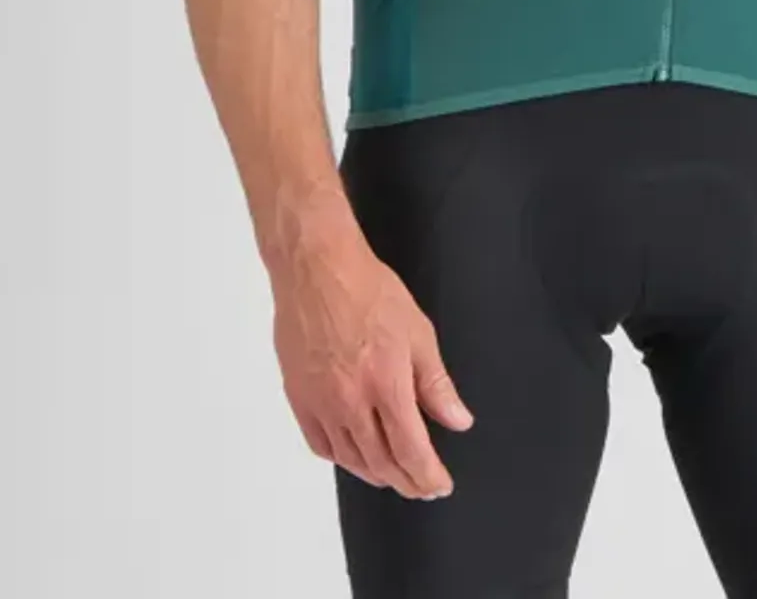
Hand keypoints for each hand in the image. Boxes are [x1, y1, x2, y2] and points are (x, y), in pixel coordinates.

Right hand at [270, 216, 474, 498]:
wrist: (316, 269)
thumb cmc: (369, 290)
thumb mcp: (418, 331)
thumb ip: (436, 384)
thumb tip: (458, 421)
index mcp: (386, 385)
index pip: (411, 450)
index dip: (428, 476)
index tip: (440, 485)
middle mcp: (351, 402)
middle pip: (381, 463)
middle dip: (406, 481)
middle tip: (422, 487)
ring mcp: (321, 403)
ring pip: (351, 459)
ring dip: (376, 474)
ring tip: (394, 476)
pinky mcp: (298, 398)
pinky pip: (320, 444)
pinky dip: (341, 458)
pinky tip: (354, 455)